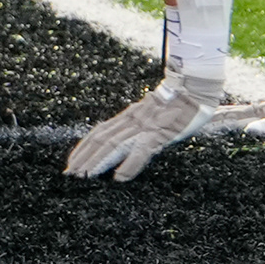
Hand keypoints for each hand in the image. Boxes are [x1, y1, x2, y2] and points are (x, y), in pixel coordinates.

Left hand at [63, 73, 220, 181]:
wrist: (195, 86)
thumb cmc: (179, 101)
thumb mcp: (152, 113)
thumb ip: (138, 126)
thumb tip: (126, 144)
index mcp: (129, 116)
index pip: (100, 132)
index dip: (84, 148)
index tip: (71, 163)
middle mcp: (132, 119)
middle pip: (102, 139)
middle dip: (84, 158)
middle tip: (69, 175)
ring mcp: (145, 125)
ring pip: (115, 144)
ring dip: (98, 161)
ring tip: (85, 176)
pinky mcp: (160, 131)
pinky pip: (142, 149)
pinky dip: (129, 163)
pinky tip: (119, 177)